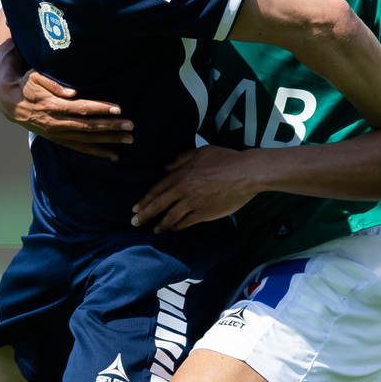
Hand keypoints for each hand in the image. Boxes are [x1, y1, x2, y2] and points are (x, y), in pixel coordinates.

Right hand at [0, 70, 132, 160]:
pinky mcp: (60, 140)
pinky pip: (81, 149)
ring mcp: (59, 134)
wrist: (12, 104)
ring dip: (109, 140)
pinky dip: (98, 152)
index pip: (81, 108)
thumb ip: (53, 84)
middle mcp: (57, 123)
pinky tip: (114, 156)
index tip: (118, 109)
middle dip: (111, 127)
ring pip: (88, 139)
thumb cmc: (27, 85)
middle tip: (131, 126)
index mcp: (53, 106)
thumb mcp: (35, 78)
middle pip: (89, 126)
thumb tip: (72, 92)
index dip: (101, 109)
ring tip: (129, 139)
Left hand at [132, 146, 260, 231]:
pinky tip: (174, 229)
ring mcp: (193, 203)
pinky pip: (186, 222)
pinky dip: (178, 226)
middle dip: (145, 215)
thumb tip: (167, 166)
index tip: (136, 207)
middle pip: (158, 205)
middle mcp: (183, 190)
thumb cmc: (225, 159)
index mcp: (181, 174)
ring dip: (161, 224)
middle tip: (135, 222)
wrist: (245, 173)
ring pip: (171, 217)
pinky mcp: (204, 213)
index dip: (145, 199)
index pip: (157, 189)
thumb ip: (182, 158)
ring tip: (155, 229)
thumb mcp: (201, 151)